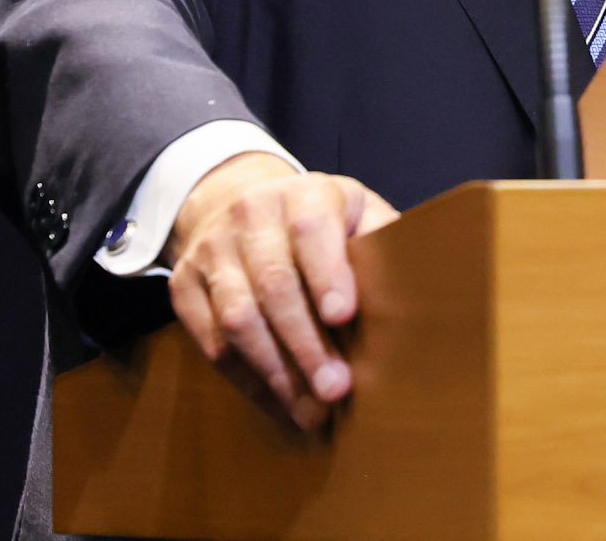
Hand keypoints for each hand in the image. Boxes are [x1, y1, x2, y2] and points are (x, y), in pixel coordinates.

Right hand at [164, 152, 400, 428]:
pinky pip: (210, 343)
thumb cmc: (317, 218)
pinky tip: (279, 404)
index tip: (345, 315)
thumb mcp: (356, 211)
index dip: (327, 274)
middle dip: (305, 344)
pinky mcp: (184, 286)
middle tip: (335, 390)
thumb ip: (382, 241)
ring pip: (237, 319)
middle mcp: (251, 217)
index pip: (312, 231)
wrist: (235, 199)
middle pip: (274, 285)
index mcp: (304, 195)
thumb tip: (422, 286)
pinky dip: (247, 380)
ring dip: (276, 372)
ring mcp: (211, 251)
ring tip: (310, 411)